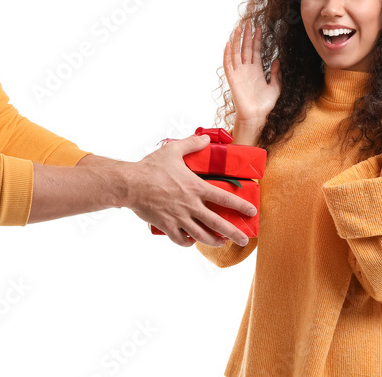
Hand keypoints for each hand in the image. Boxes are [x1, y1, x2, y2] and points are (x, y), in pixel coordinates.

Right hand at [125, 134, 257, 247]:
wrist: (130, 184)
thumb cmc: (151, 167)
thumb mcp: (173, 150)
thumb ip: (192, 144)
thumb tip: (205, 138)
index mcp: (195, 187)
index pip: (224, 198)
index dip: (241, 205)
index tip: (251, 211)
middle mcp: (190, 205)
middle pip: (217, 223)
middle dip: (234, 233)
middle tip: (244, 239)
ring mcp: (179, 218)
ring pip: (202, 235)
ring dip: (214, 241)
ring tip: (222, 243)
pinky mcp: (166, 226)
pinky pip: (181, 239)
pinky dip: (189, 242)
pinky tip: (193, 241)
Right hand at [224, 22, 281, 124]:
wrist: (257, 116)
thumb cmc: (265, 105)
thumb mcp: (276, 87)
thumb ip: (276, 73)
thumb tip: (277, 60)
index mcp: (256, 70)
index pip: (256, 51)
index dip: (257, 39)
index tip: (259, 28)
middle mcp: (247, 70)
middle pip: (246, 48)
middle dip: (248, 35)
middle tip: (249, 22)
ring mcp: (239, 73)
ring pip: (237, 53)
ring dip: (238, 40)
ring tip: (239, 28)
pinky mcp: (233, 79)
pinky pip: (228, 64)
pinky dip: (228, 54)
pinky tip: (229, 44)